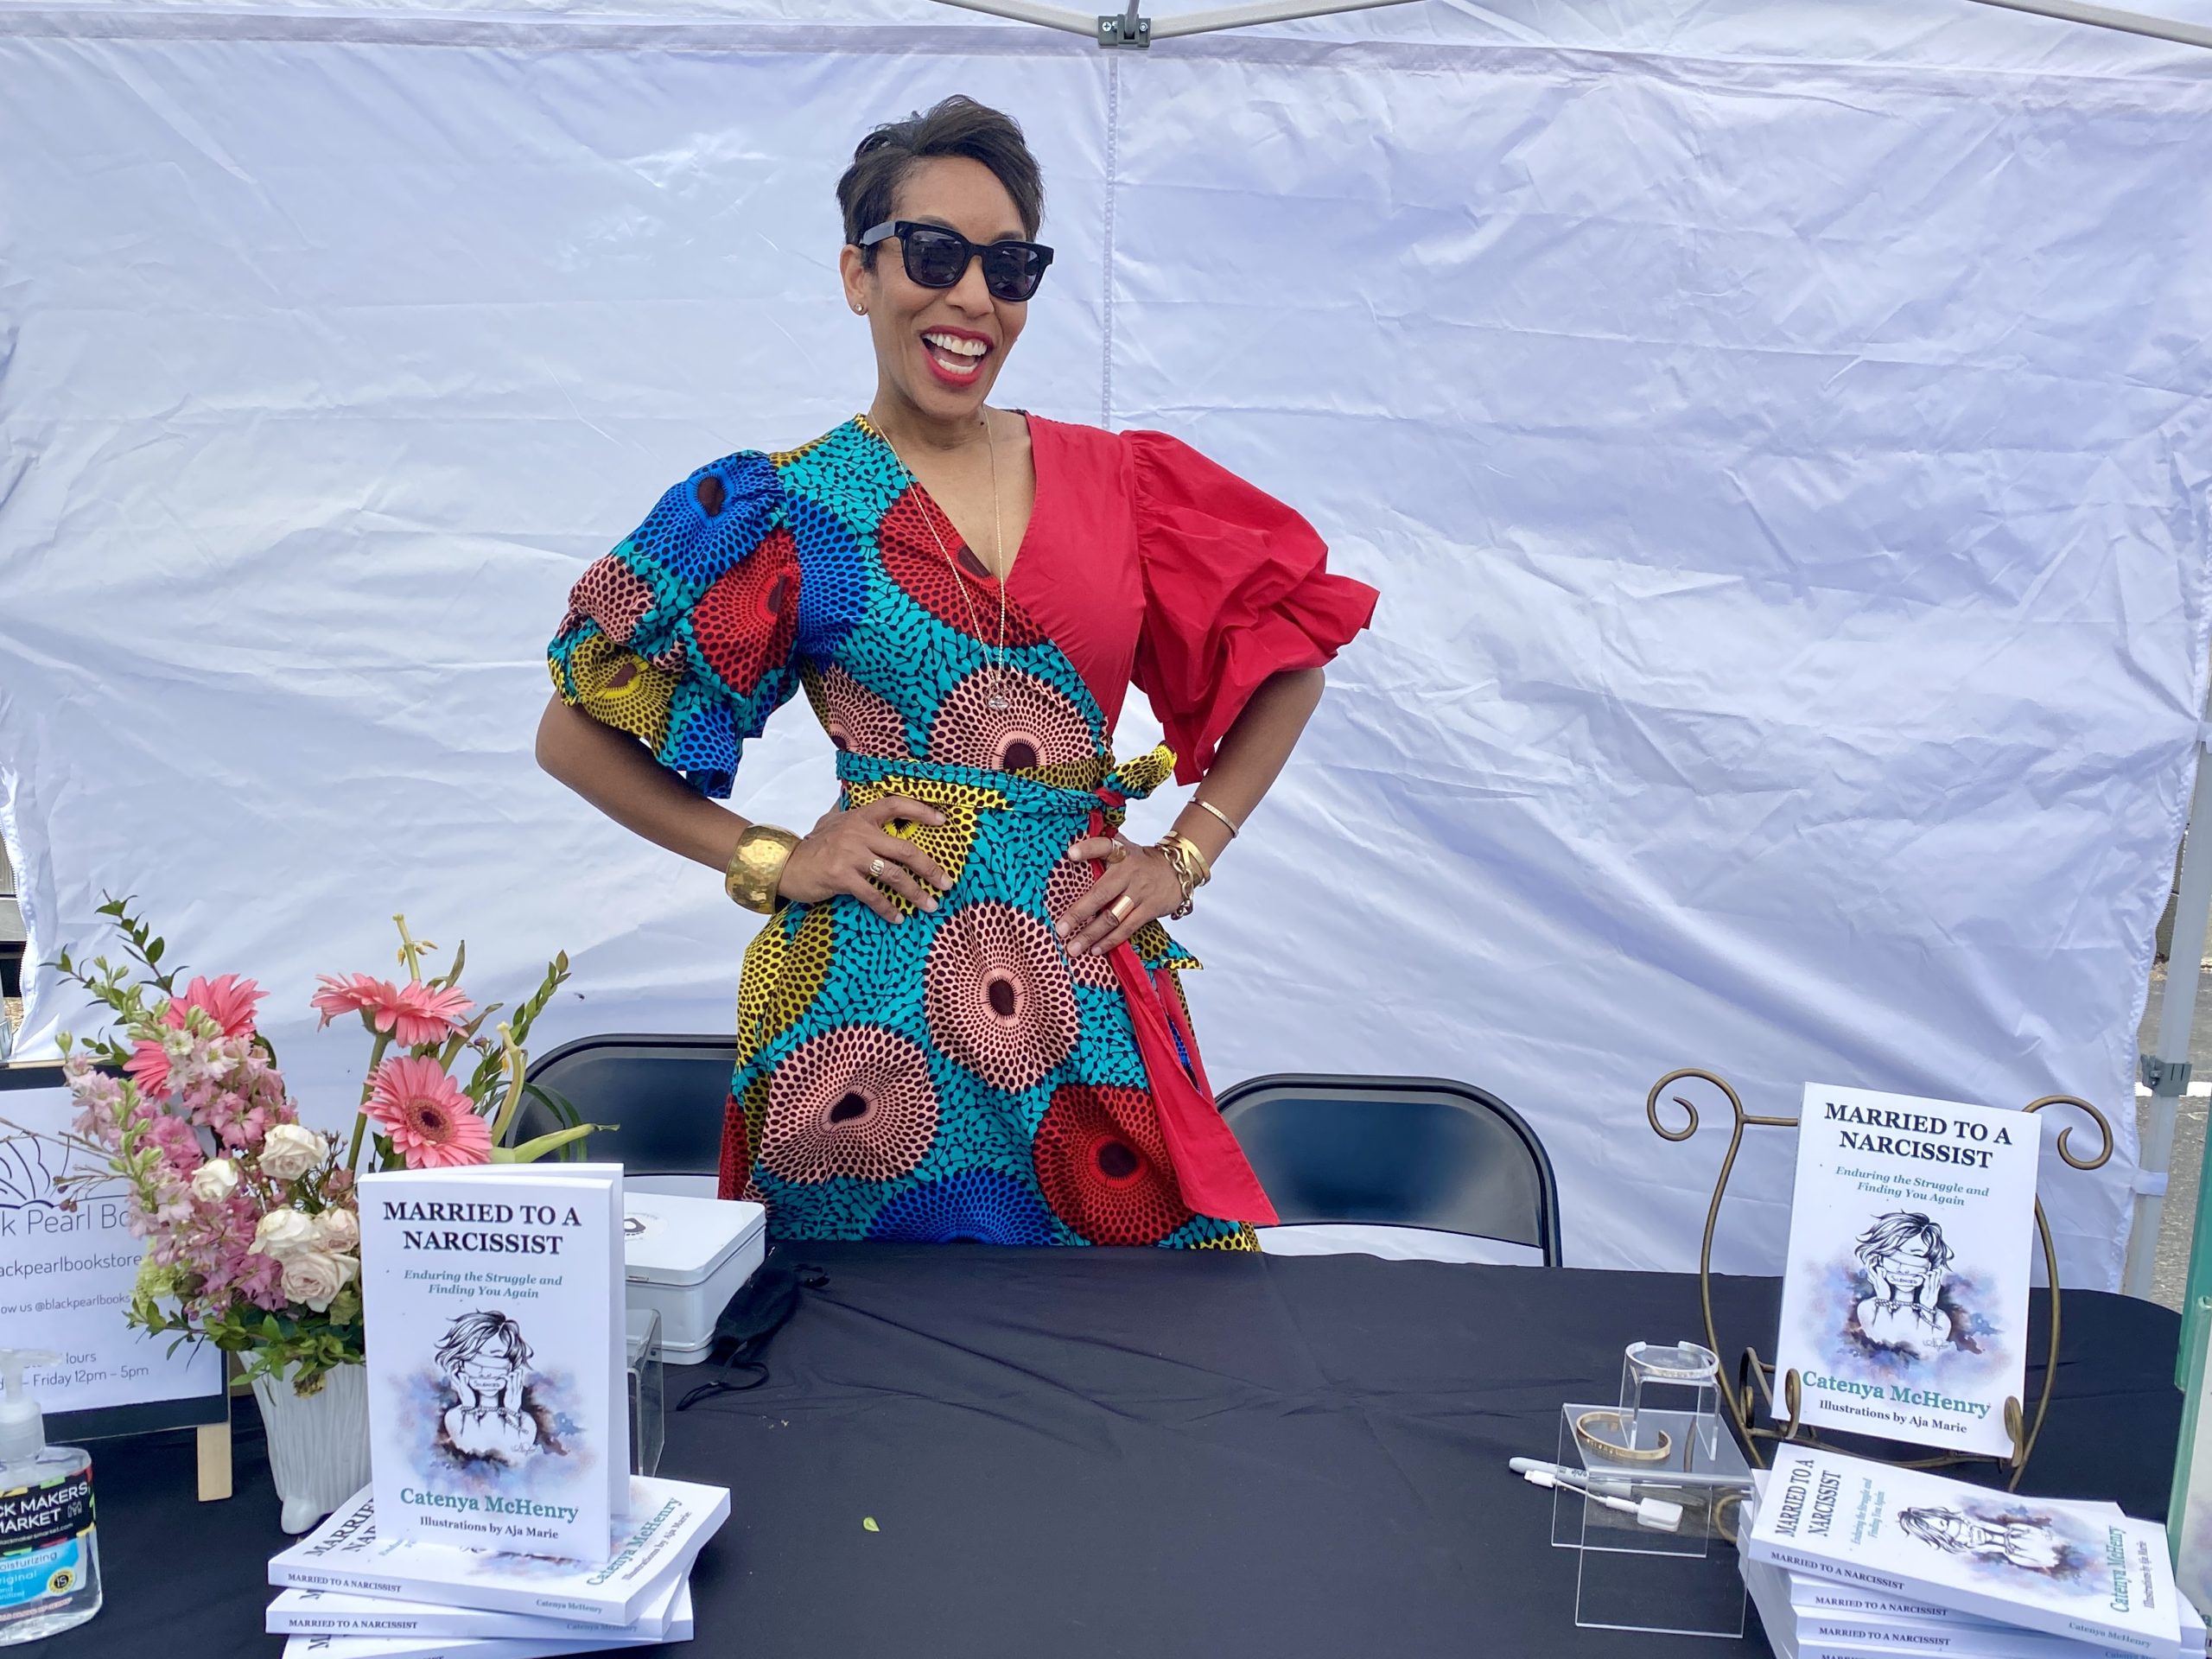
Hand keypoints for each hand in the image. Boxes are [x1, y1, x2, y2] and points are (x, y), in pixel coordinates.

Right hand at [776, 795, 953, 922]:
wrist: (785, 865)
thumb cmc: (812, 845)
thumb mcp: (830, 820)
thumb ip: (845, 810)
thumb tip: (847, 793)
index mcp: (860, 817)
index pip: (895, 805)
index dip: (920, 810)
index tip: (942, 821)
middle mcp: (858, 833)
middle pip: (905, 849)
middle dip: (929, 868)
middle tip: (946, 884)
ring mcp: (850, 855)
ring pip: (894, 875)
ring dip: (915, 893)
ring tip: (930, 905)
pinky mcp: (842, 877)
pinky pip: (873, 895)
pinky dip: (888, 908)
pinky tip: (898, 918)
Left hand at [1056, 836, 1182, 957]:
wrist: (1178, 868)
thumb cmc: (1141, 860)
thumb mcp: (1123, 847)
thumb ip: (1100, 848)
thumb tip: (1068, 851)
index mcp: (1121, 853)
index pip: (1104, 846)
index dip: (1088, 849)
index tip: (1071, 854)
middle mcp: (1129, 872)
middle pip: (1101, 894)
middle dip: (1079, 913)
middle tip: (1060, 929)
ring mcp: (1140, 893)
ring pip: (1112, 916)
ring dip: (1091, 934)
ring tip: (1073, 947)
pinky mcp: (1150, 909)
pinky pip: (1127, 928)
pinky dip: (1110, 940)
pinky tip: (1096, 949)